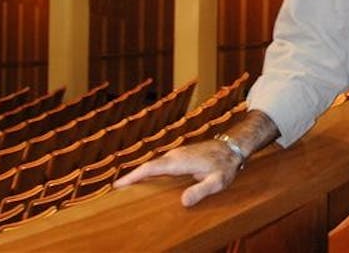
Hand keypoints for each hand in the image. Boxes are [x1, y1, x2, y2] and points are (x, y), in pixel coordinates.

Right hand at [114, 139, 242, 206]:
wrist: (232, 146)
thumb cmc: (225, 165)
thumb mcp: (217, 182)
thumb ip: (200, 191)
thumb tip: (183, 202)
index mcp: (179, 162)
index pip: (151, 169)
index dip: (133, 176)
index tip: (118, 184)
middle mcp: (174, 155)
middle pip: (148, 166)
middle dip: (132, 176)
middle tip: (116, 188)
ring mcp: (177, 154)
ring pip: (154, 163)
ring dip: (140, 173)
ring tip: (126, 186)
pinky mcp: (180, 155)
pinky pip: (160, 163)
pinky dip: (150, 170)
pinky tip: (148, 178)